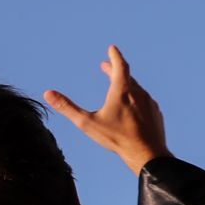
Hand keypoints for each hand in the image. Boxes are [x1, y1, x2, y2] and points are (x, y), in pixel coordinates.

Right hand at [43, 45, 170, 173]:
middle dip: (116, 70)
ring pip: (137, 89)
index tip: (112, 48)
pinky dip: (136, 98)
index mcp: (122, 91)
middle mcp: (138, 94)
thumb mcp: (87, 123)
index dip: (115, 56)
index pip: (120, 66)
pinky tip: (133, 107)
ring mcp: (149, 104)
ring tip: (119, 86)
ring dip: (126, 84)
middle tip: (107, 66)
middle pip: (127, 76)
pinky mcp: (156, 114)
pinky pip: (145, 101)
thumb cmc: (117, 139)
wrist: (148, 155)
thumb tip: (48, 93)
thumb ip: (67, 108)